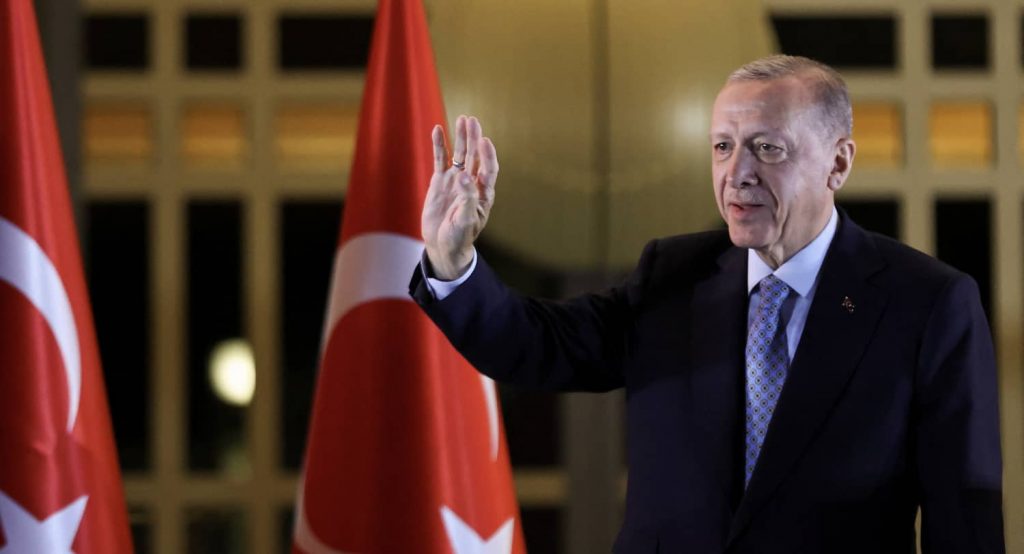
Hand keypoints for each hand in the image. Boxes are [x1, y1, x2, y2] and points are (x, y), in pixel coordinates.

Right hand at [421, 115, 498, 279]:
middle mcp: (471, 183)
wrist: (443, 245)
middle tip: (472, 121)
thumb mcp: (465, 221)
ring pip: (459, 154)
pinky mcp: (440, 182)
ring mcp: (455, 181)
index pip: (488, 169)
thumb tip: (466, 176)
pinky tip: (438, 130)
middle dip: (474, 139)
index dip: (488, 155)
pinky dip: (439, 146)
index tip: (485, 141)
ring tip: (462, 119)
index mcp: (482, 193)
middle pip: (474, 156)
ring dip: (461, 138)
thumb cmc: (459, 237)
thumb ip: (467, 198)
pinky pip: (440, 160)